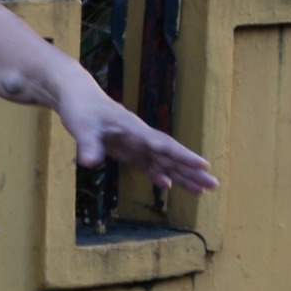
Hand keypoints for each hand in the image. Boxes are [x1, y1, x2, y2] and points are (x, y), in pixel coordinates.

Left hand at [57, 83, 218, 194]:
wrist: (78, 98)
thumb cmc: (81, 109)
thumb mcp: (82, 126)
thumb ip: (88, 144)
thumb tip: (89, 162)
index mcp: (135, 131)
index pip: (164, 145)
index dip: (183, 156)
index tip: (203, 165)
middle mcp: (141, 138)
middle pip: (171, 156)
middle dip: (191, 171)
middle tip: (213, 186)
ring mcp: (136, 144)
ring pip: (164, 162)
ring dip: (181, 176)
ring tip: (201, 192)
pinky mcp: (128, 149)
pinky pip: (148, 164)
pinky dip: (159, 175)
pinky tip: (168, 186)